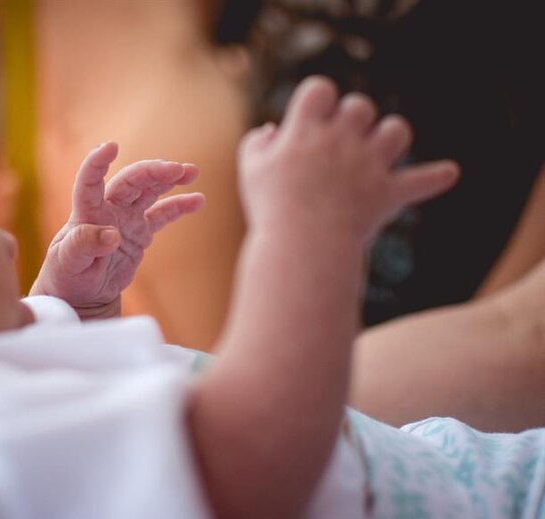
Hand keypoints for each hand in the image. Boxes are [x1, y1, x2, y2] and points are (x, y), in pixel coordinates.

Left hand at [31, 142, 203, 318]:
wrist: (81, 292)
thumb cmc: (67, 275)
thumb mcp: (68, 263)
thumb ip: (84, 245)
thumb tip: (111, 234)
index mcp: (86, 213)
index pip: (89, 182)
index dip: (97, 163)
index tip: (111, 146)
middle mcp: (107, 209)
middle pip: (130, 181)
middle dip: (152, 171)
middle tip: (176, 169)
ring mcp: (125, 218)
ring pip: (148, 190)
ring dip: (168, 179)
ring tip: (191, 172)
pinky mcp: (140, 232)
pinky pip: (162, 214)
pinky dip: (179, 206)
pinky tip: (198, 199)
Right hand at [238, 76, 459, 241]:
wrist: (302, 247)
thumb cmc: (271, 209)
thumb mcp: (251, 171)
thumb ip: (257, 144)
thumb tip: (273, 130)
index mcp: (306, 130)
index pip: (320, 89)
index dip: (317, 100)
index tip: (310, 119)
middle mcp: (342, 141)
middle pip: (361, 106)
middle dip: (352, 120)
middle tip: (340, 144)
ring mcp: (369, 166)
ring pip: (397, 131)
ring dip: (389, 137)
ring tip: (377, 154)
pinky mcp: (387, 194)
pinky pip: (420, 182)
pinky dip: (434, 178)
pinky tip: (448, 174)